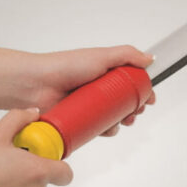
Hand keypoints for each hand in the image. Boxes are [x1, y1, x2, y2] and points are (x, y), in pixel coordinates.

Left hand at [30, 45, 155, 136]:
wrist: (36, 84)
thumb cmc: (65, 66)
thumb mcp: (101, 56)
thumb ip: (127, 55)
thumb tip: (150, 59)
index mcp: (105, 72)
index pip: (131, 83)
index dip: (142, 92)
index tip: (149, 99)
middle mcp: (98, 89)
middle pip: (125, 102)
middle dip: (135, 109)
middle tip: (136, 112)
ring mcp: (90, 105)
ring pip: (114, 117)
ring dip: (123, 122)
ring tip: (123, 121)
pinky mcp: (81, 120)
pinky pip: (98, 128)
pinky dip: (107, 131)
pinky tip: (108, 130)